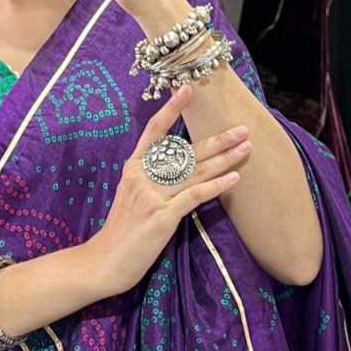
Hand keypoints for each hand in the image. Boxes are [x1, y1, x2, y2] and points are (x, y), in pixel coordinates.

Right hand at [85, 85, 250, 297]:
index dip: (171, 109)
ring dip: (224, 159)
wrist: (105, 261)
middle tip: (242, 128)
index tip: (187, 89)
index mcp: (134, 168)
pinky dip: (215, 186)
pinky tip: (233, 178)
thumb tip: (177, 165)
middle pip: (185, 151)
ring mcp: (152, 195)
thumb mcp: (131, 196)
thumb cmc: (121, 231)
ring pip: (194, 171)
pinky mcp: (161, 216)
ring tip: (246, 148)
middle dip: (217, 139)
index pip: (154, 131)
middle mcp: (142, 176)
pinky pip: (194, 196)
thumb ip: (151, 178)